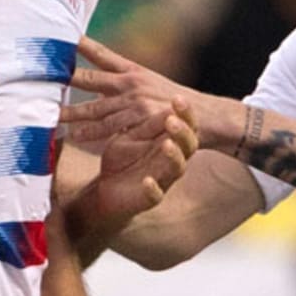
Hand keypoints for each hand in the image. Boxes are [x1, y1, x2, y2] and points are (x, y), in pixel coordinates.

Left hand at [62, 36, 231, 148]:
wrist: (205, 116)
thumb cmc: (173, 101)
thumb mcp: (149, 82)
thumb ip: (121, 81)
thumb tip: (96, 82)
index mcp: (132, 71)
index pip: (101, 54)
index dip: (80, 44)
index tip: (59, 36)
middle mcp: (130, 83)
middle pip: (89, 79)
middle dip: (63, 78)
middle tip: (37, 77)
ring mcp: (134, 102)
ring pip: (94, 108)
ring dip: (70, 112)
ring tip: (48, 114)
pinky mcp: (140, 120)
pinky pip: (110, 128)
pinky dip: (90, 133)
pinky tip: (73, 135)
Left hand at [76, 101, 198, 225]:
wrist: (107, 189)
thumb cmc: (122, 159)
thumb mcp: (130, 137)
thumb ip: (144, 124)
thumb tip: (159, 102)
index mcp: (168, 140)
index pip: (183, 124)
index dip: (184, 112)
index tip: (178, 97)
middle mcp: (171, 160)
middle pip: (188, 145)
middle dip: (183, 131)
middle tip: (172, 119)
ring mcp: (163, 179)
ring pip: (177, 168)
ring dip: (173, 156)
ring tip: (166, 144)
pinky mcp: (150, 198)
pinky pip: (156, 194)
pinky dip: (153, 188)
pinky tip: (147, 180)